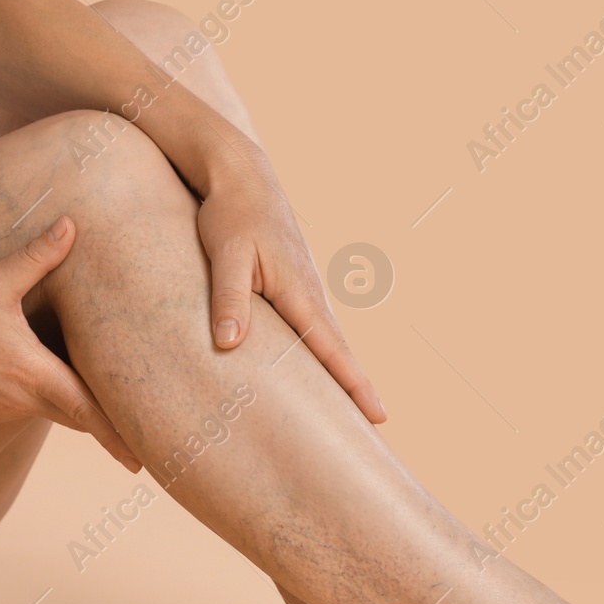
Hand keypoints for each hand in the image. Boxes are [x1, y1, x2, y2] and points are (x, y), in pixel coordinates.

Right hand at [0, 216, 140, 471]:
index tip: (142, 463)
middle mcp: (22, 400)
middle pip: (81, 421)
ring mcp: (6, 408)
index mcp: (31, 375)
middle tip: (147, 449)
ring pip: (60, 416)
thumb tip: (72, 226)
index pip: (87, 412)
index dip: (118, 436)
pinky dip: (59, 405)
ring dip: (87, 416)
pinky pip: (36, 409)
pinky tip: (67, 390)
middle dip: (114, 433)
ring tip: (120, 421)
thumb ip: (36, 256)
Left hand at [194, 148, 386, 423]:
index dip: (355, 384)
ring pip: (329, 341)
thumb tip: (228, 343)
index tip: (377, 415)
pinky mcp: (295, 286)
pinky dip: (325, 353)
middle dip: (357, 389)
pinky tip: (322, 370)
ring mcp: (307, 289)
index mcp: (299, 291)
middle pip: (339, 352)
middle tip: (375, 427)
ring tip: (354, 410)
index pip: (332, 349)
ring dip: (343, 373)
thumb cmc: (230, 214)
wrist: (241, 175)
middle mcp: (311, 294)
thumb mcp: (225, 254)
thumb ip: (228, 298)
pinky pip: (314, 329)